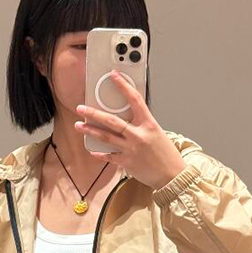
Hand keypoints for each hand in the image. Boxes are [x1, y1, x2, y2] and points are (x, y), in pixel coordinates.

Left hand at [74, 70, 186, 189]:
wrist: (172, 176)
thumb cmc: (167, 154)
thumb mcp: (157, 133)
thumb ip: (142, 124)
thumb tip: (127, 117)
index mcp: (149, 124)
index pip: (134, 99)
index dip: (123, 86)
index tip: (114, 76)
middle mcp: (138, 135)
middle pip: (112, 121)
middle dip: (94, 113)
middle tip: (81, 108)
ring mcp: (131, 149)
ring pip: (106, 137)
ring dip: (90, 130)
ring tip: (79, 125)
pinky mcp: (127, 162)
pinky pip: (109, 156)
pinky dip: (100, 153)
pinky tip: (92, 150)